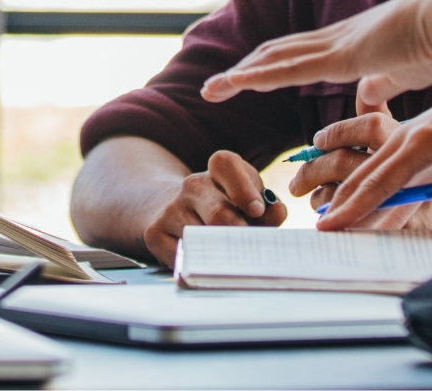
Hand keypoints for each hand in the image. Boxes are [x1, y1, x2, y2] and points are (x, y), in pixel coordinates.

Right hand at [140, 150, 287, 265]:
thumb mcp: (246, 199)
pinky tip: (207, 263)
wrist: (168, 208)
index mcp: (217, 170)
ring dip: (221, 254)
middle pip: (219, 213)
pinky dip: (199, 266)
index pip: (226, 165)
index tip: (257, 210)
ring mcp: (170, 209)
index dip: (244, 188)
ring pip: (201, 240)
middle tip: (250, 249)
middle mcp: (192, 185)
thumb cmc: (222, 206)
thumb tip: (277, 212)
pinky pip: (183, 258)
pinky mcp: (154, 233)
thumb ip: (268, 207)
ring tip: (231, 258)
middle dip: (239, 235)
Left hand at [200, 0, 431, 108]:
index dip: (274, 65)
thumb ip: (382, 84)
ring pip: (275, 59)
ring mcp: (336, 45)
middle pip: (279, 52)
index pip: (303, 54)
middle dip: (246, 69)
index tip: (249, 78)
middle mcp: (337, 39)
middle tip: (216, 85)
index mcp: (354, 44)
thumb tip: (365, 99)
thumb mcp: (405, 72)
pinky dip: (258, 76)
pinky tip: (235, 82)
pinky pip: (289, 68)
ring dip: (240, 74)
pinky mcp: (340, 56)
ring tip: (211, 89)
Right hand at [296, 96, 431, 233]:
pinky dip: (357, 165)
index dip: (354, 207)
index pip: (381, 183)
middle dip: (338, 199)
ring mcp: (408, 130)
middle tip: (315, 224)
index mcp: (424, 144)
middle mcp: (408, 135)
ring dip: (339, 179)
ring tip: (309, 192)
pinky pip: (378, 151)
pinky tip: (343, 172)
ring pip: (366, 159)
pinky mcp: (413, 130)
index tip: (329, 226)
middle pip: (364, 172)